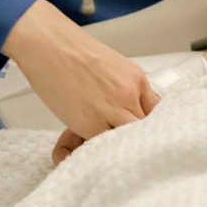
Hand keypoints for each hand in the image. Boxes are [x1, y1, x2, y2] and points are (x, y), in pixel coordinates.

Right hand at [49, 48, 206, 163]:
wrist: (49, 45)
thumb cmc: (75, 54)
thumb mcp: (114, 67)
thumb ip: (127, 89)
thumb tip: (131, 110)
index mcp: (138, 79)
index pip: (157, 112)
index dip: (151, 128)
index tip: (148, 139)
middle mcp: (130, 94)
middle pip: (147, 129)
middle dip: (141, 142)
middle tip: (136, 155)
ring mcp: (112, 109)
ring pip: (131, 140)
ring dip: (125, 150)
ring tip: (121, 160)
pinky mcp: (91, 123)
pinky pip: (105, 147)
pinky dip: (104, 153)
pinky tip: (102, 156)